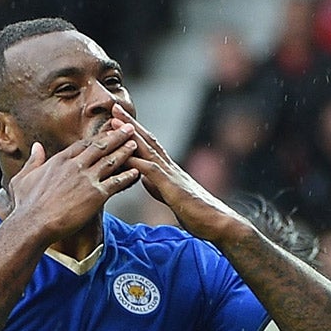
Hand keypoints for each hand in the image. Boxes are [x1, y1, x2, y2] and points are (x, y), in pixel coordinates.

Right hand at [3, 122, 141, 245]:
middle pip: (101, 146)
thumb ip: (33, 160)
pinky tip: (137, 171)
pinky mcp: (96, 195)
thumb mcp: (23, 178)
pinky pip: (117, 182)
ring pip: (111, 160)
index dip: (97, 137)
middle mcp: (76, 165)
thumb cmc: (25, 205)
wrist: (32, 224)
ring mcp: (87, 179)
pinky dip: (128, 176)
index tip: (106, 131)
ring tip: (135, 144)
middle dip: (117, 136)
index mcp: (60, 160)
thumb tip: (36, 147)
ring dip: (125, 151)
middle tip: (129, 128)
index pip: (83, 144)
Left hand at [118, 114, 238, 240]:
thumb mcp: (169, 197)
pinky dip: (138, 162)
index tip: (117, 119)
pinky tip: (124, 155)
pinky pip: (152, 172)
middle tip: (113, 107)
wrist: (216, 223)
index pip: (148, 145)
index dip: (133, 131)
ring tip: (114, 122)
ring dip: (130, 135)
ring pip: (148, 150)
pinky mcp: (172, 188)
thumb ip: (156, 185)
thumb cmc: (195, 213)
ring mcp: (171, 175)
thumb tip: (143, 177)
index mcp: (168, 169)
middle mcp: (170, 167)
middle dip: (129, 124)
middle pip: (147, 140)